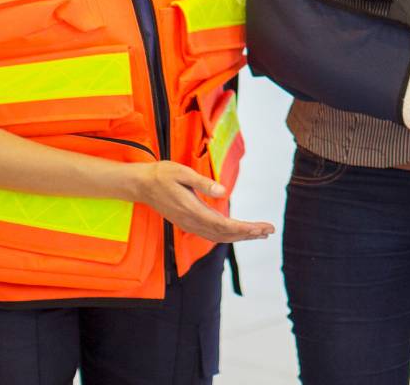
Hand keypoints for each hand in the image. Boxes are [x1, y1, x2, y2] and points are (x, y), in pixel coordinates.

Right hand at [128, 162, 274, 241]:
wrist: (141, 185)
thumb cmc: (162, 175)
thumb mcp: (182, 172)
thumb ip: (202, 182)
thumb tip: (223, 191)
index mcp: (192, 210)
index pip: (224, 225)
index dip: (244, 229)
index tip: (262, 228)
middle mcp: (191, 221)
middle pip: (224, 234)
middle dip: (248, 234)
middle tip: (269, 231)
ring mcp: (189, 224)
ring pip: (218, 236)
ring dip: (240, 236)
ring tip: (259, 233)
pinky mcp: (187, 222)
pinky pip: (210, 234)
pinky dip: (227, 235)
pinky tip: (238, 233)